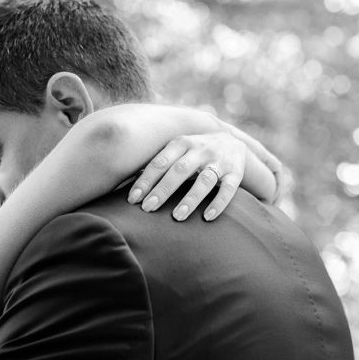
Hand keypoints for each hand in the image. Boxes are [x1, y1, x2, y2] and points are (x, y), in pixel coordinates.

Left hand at [127, 132, 245, 221]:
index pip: (160, 162)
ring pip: (204, 180)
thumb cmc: (195, 152)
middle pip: (179, 171)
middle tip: (147, 209)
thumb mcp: (178, 149)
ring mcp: (219, 161)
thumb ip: (158, 162)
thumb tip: (123, 181)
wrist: (234, 143)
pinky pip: (227, 189)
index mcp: (181, 142)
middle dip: (162, 190)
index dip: (145, 180)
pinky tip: (207, 217)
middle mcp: (200, 149)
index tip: (132, 199)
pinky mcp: (235, 173)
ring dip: (190, 199)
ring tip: (177, 217)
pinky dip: (218, 203)